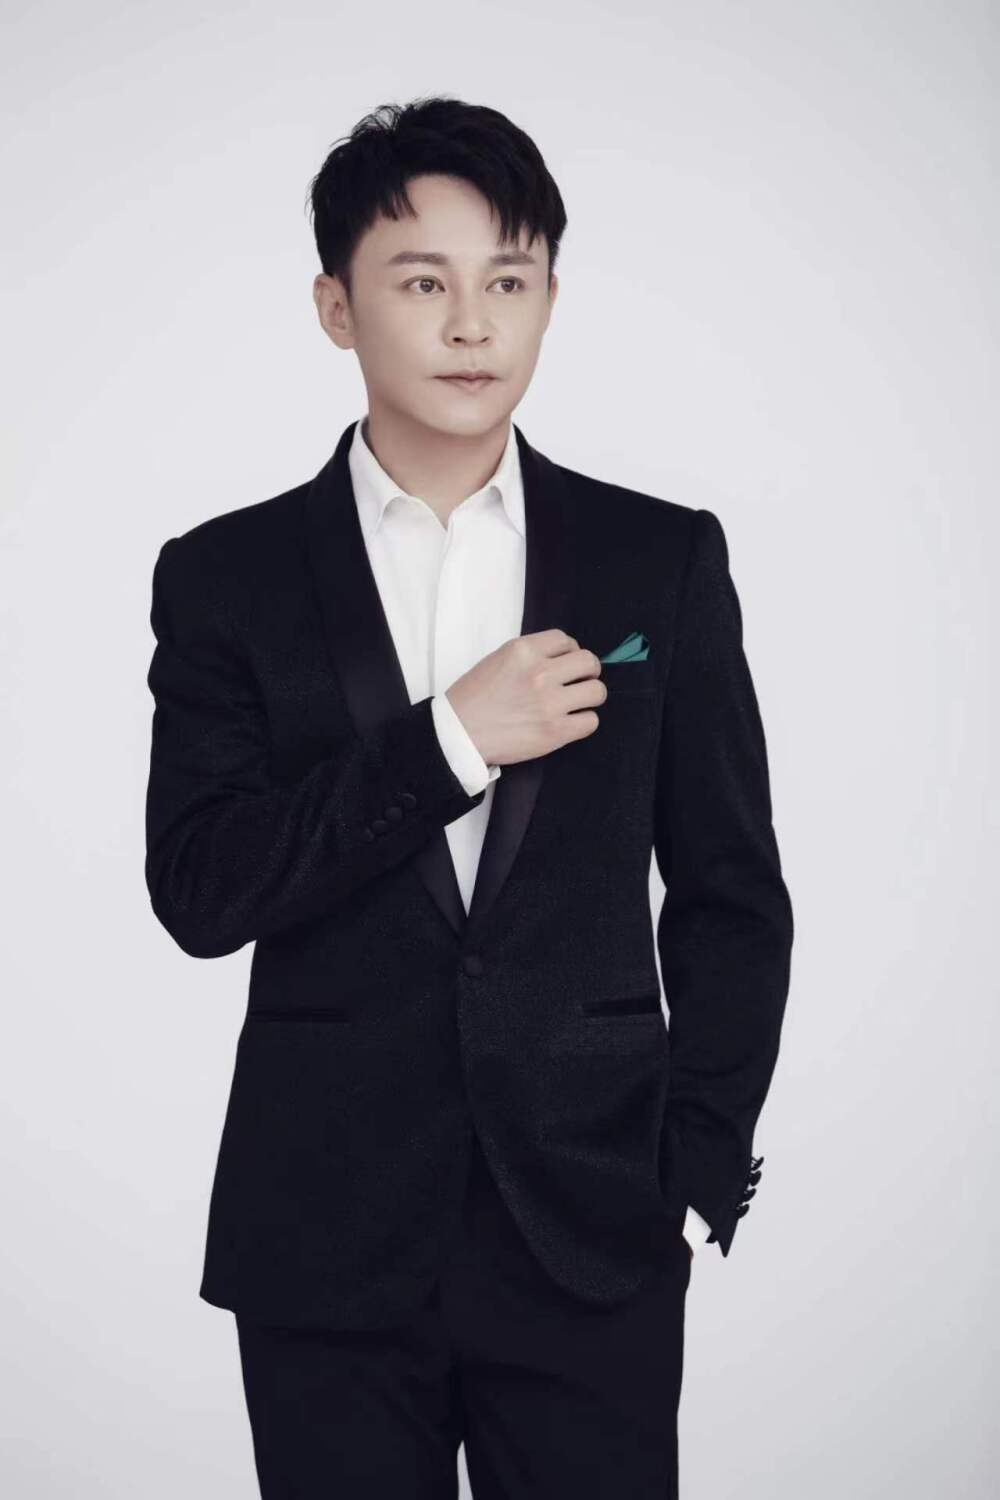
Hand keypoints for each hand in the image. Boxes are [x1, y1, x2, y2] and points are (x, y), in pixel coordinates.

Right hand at [446, 630, 605, 766]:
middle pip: (589, 662)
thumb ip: (529, 655)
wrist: (458, 734)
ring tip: (576, 703)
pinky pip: (590, 721)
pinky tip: (570, 723)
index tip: (565, 663)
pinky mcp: (555, 732)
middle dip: (587, 672)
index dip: (570, 651)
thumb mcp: (497, 659)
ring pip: (597, 691)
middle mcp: (540, 673)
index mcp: (523, 651)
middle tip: (578, 682)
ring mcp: (550, 703)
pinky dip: (584, 722)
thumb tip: (561, 658)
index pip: (566, 640)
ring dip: (589, 696)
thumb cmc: (472, 698)